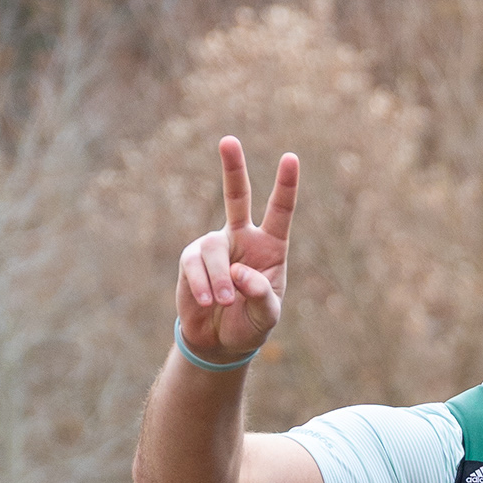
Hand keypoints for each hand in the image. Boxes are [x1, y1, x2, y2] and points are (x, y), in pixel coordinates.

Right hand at [175, 137, 297, 364]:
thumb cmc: (250, 324)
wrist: (220, 341)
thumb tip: (240, 274)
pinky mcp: (191, 259)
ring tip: (224, 302)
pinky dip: (202, 286)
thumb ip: (261, 295)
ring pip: (215, 250)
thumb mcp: (266, 316)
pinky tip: (208, 302)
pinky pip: (194, 266)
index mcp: (270, 246)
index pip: (280, 212)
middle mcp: (242, 237)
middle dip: (232, 168)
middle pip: (236, 196)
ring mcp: (215, 245)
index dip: (286, 186)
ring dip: (220, 281)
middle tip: (228, 140)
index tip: (291, 158)